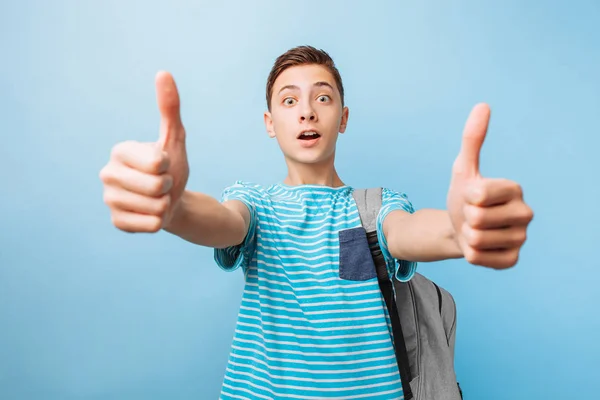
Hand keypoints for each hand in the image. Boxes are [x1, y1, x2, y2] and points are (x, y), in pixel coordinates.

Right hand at [99, 71, 189, 231]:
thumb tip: (163, 73)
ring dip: (165, 205)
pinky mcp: (116, 222)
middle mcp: (107, 174)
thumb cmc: (170, 169)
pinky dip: (159, 222)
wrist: (171, 202)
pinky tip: (151, 214)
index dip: (168, 166)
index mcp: (120, 151)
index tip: (162, 165)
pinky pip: (150, 225)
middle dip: (168, 187)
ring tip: (157, 199)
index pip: (156, 162)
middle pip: (156, 187)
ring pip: (155, 207)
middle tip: (161, 185)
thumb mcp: (174, 138)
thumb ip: (169, 108)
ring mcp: (109, 200)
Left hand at [447, 104, 533, 268]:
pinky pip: (480, 258)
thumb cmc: (463, 196)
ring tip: (474, 230)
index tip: (471, 196)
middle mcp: (526, 214)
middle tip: (471, 216)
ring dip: (467, 235)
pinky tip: (478, 246)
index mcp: (516, 189)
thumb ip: (472, 139)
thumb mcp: (463, 168)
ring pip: (477, 239)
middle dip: (465, 217)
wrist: (457, 227)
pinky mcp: (511, 260)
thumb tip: (482, 105)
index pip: (480, 194)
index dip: (466, 196)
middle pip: (477, 218)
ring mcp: (521, 239)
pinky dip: (470, 253)